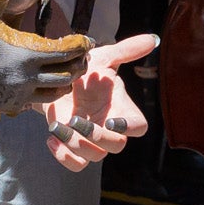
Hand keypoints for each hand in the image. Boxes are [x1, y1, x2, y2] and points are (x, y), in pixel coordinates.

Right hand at [0, 0, 88, 113]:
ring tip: (65, 73)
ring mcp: (14, 95)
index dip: (80, 45)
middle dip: (77, 65)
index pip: (65, 52)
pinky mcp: (1, 105)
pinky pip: (31, 103)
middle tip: (82, 56)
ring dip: (63, 83)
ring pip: (51, 94)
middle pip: (65, 76)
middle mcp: (26, 79)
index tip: (87, 40)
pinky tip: (38, 86)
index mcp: (26, 54)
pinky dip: (41, 94)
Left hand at [38, 37, 158, 168]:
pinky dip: (63, 157)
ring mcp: (92, 140)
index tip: (111, 118)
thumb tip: (152, 39)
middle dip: (97, 136)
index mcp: (121, 108)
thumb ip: (126, 50)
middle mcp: (109, 127)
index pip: (138, 126)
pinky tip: (51, 138)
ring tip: (57, 127)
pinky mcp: (73, 147)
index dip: (129, 127)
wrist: (57, 81)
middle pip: (117, 146)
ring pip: (95, 157)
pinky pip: (76, 165)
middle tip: (75, 119)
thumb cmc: (86, 70)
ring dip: (76, 145)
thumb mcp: (103, 57)